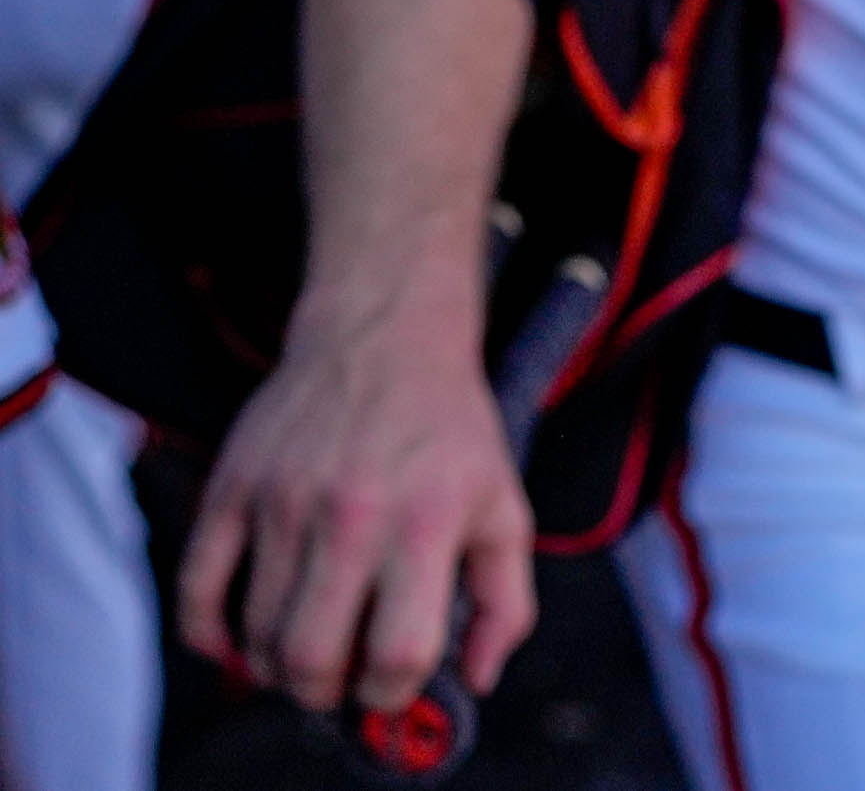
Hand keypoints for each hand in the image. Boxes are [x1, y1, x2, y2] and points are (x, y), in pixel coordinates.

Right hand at [179, 280, 533, 714]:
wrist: (385, 336)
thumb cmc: (450, 433)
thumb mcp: (504, 507)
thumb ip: (505, 602)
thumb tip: (475, 682)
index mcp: (429, 524)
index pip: (400, 652)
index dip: (394, 692)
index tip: (391, 684)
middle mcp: (353, 515)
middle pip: (311, 657)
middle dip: (323, 691)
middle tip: (336, 677)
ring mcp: (283, 501)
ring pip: (254, 634)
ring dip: (274, 665)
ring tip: (301, 649)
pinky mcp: (231, 487)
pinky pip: (195, 590)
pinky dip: (208, 634)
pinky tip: (238, 636)